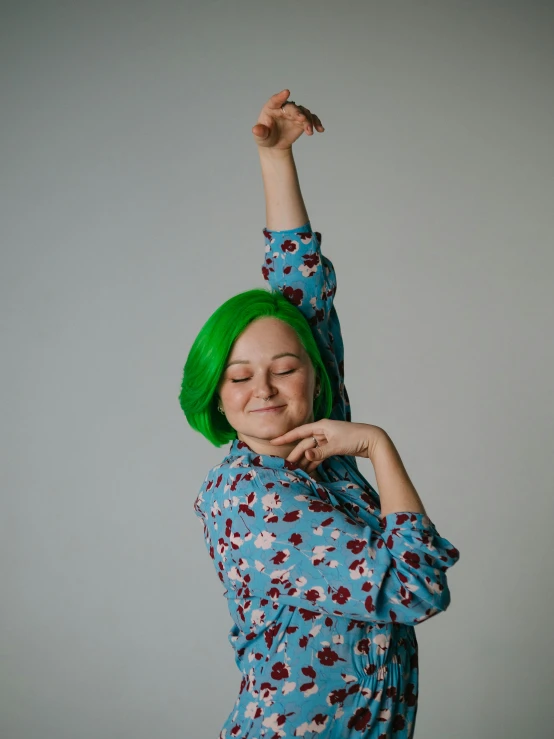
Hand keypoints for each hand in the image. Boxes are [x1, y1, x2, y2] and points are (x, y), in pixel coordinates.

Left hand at [252, 89, 324, 149]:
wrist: (274, 145)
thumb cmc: (265, 137)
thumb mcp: (260, 137)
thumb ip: (259, 133)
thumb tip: (256, 130)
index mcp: (271, 108)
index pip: (275, 101)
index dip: (280, 97)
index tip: (287, 92)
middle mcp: (284, 108)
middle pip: (292, 107)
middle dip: (298, 113)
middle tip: (303, 120)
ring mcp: (294, 113)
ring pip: (304, 112)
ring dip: (308, 121)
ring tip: (310, 131)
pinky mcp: (302, 120)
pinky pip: (311, 119)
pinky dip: (316, 123)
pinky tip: (320, 129)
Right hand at [270, 419, 387, 474]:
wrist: (373, 440)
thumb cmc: (355, 438)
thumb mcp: (336, 445)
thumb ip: (320, 451)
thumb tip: (306, 455)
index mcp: (321, 426)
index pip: (299, 432)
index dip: (286, 437)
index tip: (274, 442)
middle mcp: (322, 432)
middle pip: (304, 444)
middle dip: (295, 454)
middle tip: (286, 466)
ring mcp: (327, 440)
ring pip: (311, 451)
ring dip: (304, 460)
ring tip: (295, 471)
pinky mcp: (333, 447)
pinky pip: (319, 455)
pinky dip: (314, 462)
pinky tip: (308, 471)